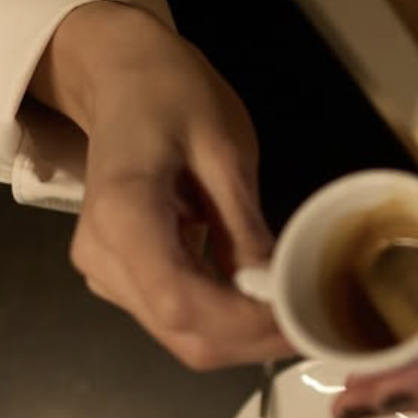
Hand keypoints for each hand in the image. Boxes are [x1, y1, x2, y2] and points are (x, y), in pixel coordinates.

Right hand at [30, 1, 291, 370]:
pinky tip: (265, 303)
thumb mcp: (222, 149)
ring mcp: (104, 271)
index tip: (301, 318)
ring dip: (243, 336)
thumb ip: (244, 224)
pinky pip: (175, 317)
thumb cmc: (171, 94)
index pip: (181, 301)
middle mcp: (101, 255)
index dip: (244, 324)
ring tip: (298, 313)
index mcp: (123, 214)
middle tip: (315, 323)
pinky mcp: (118, 276)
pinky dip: (225, 320)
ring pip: (180, 336)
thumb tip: (278, 289)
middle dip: (253, 340)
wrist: (120, 77)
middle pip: (182, 333)